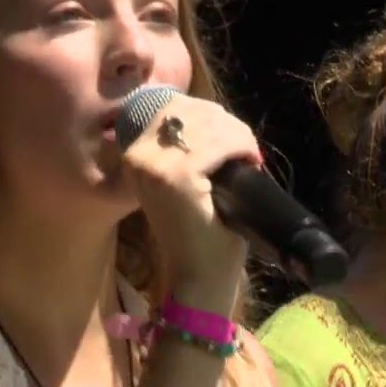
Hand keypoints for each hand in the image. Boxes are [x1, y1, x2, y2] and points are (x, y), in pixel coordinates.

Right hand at [121, 93, 262, 312]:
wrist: (198, 279)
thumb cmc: (198, 234)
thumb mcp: (182, 182)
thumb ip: (184, 150)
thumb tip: (212, 117)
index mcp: (134, 155)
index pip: (171, 106)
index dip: (206, 113)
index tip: (230, 135)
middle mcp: (137, 156)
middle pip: (189, 110)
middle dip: (225, 122)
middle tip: (245, 148)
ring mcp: (155, 167)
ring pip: (207, 123)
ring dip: (237, 133)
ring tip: (249, 155)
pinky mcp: (178, 179)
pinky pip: (219, 144)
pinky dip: (242, 146)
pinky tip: (251, 160)